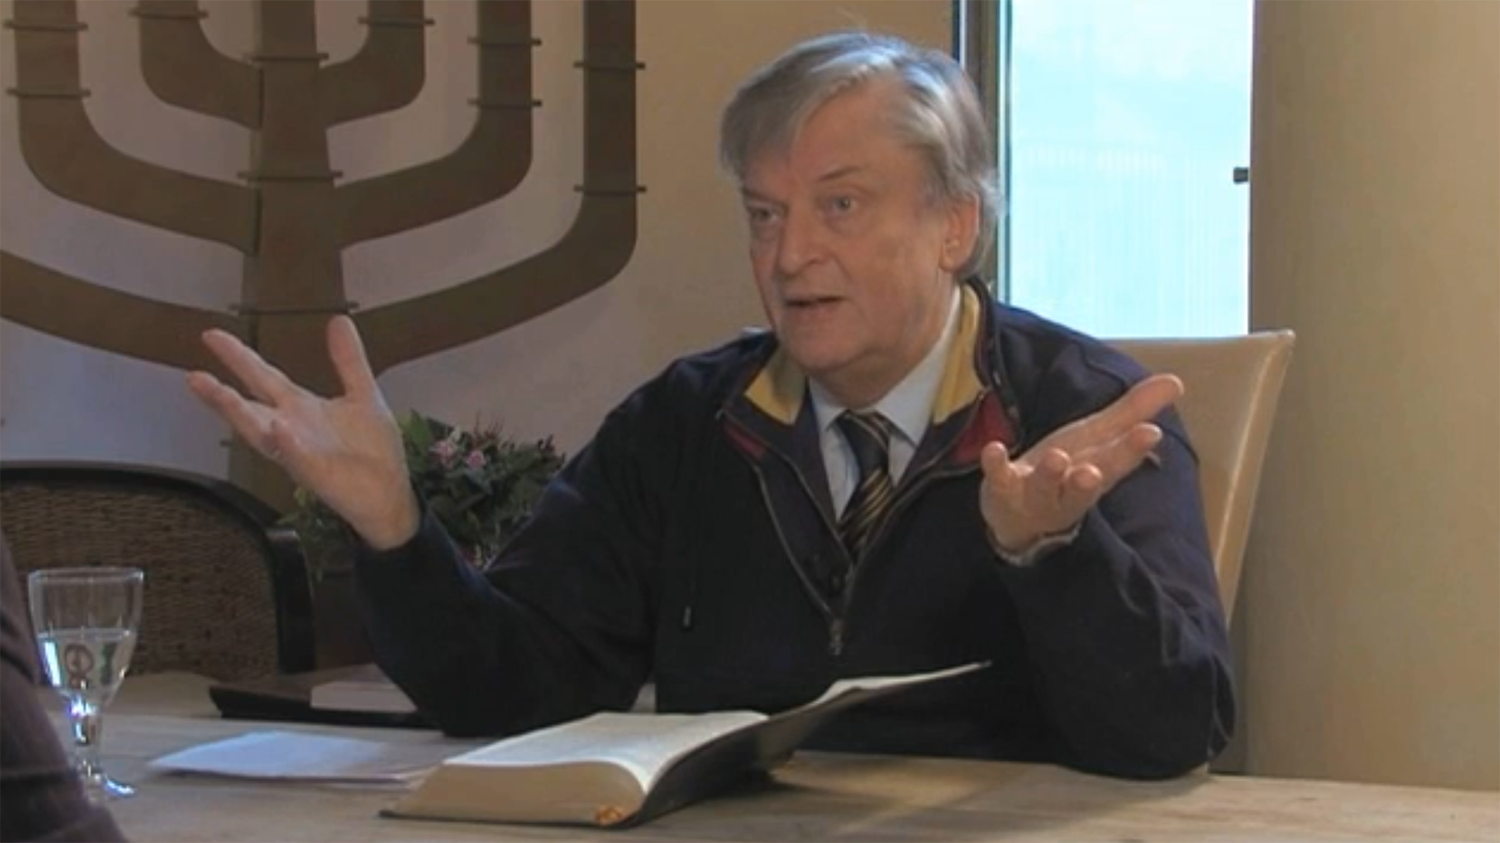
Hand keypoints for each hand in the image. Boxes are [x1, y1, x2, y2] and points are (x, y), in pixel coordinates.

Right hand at [185, 316, 419, 549]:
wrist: (392, 493)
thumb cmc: (373, 452)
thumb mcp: (363, 394)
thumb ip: (349, 360)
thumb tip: (338, 322)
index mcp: (301, 409)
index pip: (263, 378)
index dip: (238, 357)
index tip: (212, 336)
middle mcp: (292, 430)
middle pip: (248, 408)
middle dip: (219, 393)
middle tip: (194, 376)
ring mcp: (300, 453)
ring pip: (260, 433)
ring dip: (238, 414)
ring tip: (216, 392)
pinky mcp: (317, 473)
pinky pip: (298, 456)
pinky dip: (288, 442)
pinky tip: (280, 426)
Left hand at [979, 374, 1182, 551]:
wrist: (1019, 518)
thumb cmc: (1066, 471)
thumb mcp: (1098, 439)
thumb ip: (1131, 413)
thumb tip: (1176, 382)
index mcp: (1096, 471)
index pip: (1117, 462)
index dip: (1132, 449)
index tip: (1150, 433)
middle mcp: (1068, 488)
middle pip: (1083, 485)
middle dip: (1088, 479)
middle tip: (1094, 471)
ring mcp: (1034, 493)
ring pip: (1044, 488)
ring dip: (1049, 475)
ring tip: (1056, 459)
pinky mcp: (1002, 490)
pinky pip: (999, 479)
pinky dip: (996, 466)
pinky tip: (995, 450)